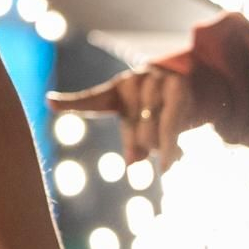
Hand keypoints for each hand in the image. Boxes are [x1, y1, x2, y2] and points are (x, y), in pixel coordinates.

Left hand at [48, 64, 204, 170]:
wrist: (200, 82)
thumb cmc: (165, 108)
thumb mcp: (144, 124)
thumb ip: (134, 141)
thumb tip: (133, 163)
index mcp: (119, 90)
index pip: (93, 100)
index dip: (70, 102)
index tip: (49, 101)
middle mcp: (134, 81)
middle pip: (131, 129)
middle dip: (144, 144)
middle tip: (158, 147)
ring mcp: (155, 82)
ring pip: (150, 133)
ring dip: (161, 146)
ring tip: (172, 145)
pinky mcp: (177, 91)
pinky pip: (169, 128)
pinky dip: (168, 151)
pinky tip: (166, 168)